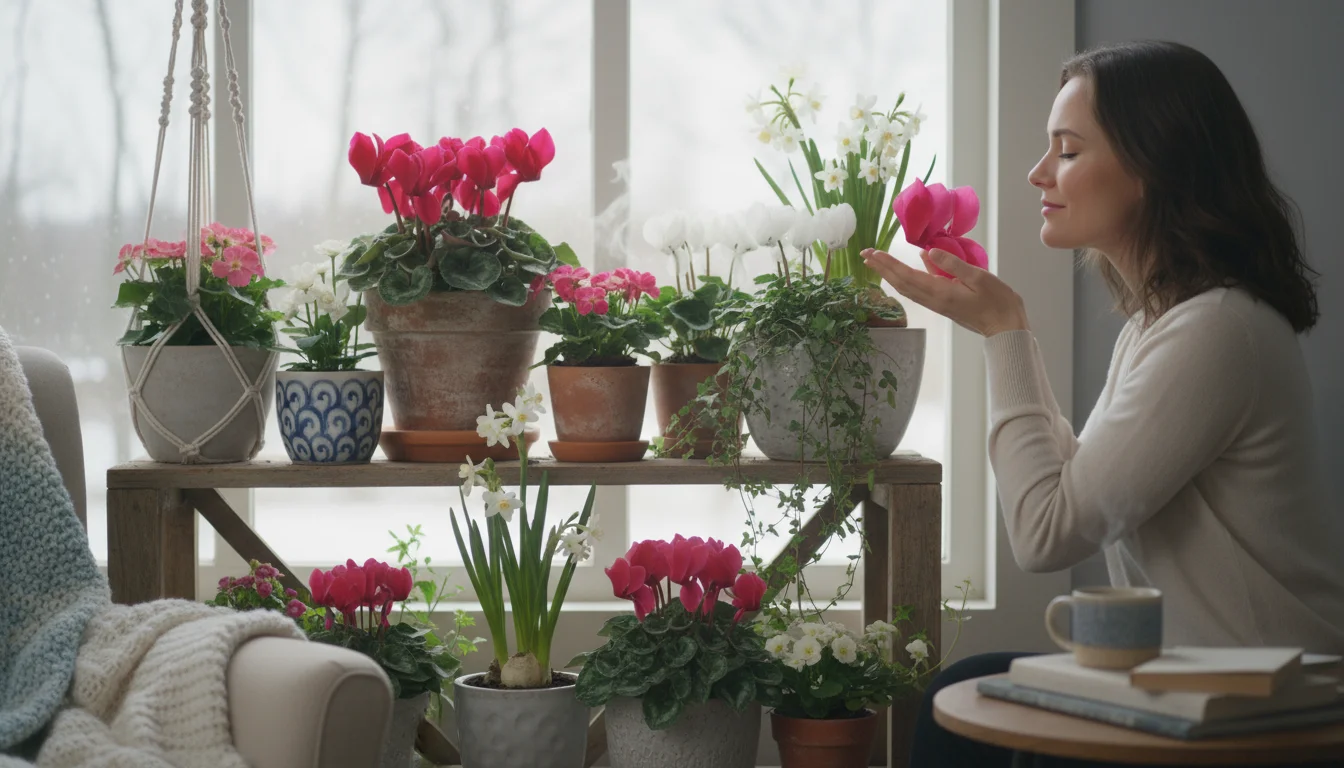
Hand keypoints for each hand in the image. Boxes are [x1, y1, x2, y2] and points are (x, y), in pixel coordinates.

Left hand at [861, 247, 1029, 336]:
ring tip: (877, 262)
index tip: (873, 253)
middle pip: (901, 283)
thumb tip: (927, 253)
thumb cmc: (997, 301)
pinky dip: (906, 280)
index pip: (907, 276)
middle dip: (882, 268)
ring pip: (907, 288)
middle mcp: (933, 300)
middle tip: (865, 253)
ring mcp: (937, 304)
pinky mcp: (942, 305)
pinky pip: (918, 291)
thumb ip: (952, 265)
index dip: (888, 264)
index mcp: (940, 292)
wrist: (1006, 328)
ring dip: (890, 274)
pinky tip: (905, 271)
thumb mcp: (978, 278)